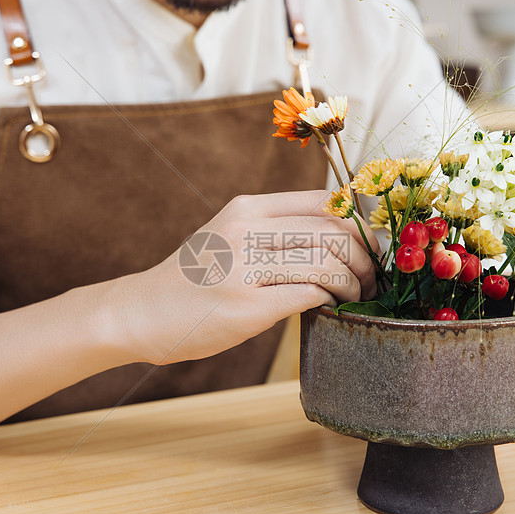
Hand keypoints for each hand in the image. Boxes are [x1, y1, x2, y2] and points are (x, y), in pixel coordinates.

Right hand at [112, 190, 379, 365]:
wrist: (141, 312)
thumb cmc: (192, 278)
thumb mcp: (227, 235)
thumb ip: (273, 230)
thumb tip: (340, 234)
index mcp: (247, 208)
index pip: (323, 202)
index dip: (360, 222)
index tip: (374, 244)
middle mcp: (246, 230)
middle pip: (333, 231)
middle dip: (366, 257)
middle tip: (373, 278)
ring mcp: (244, 268)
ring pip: (328, 264)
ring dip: (355, 284)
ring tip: (359, 296)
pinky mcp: (246, 306)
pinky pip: (309, 295)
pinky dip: (331, 302)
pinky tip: (332, 308)